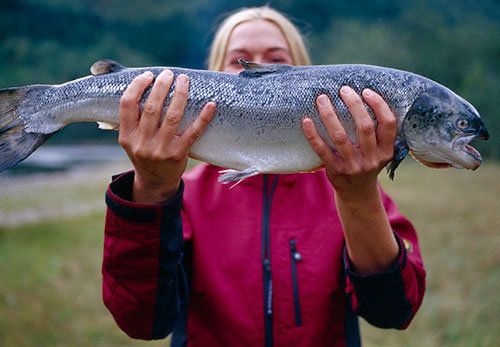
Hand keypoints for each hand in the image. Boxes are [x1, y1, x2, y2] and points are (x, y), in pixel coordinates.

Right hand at [118, 70, 215, 203]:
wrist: (155, 182)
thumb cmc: (144, 153)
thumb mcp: (131, 139)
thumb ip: (133, 118)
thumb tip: (144, 84)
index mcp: (127, 136)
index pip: (127, 105)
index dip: (137, 86)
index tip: (148, 75)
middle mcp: (142, 143)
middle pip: (152, 108)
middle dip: (161, 86)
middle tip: (169, 74)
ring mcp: (161, 150)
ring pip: (172, 116)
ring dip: (180, 95)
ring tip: (184, 81)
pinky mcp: (178, 154)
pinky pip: (193, 132)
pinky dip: (203, 117)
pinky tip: (210, 104)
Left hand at [302, 86, 396, 197]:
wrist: (357, 194)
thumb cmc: (367, 163)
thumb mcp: (379, 152)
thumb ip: (377, 132)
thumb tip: (362, 96)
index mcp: (386, 151)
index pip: (388, 124)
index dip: (379, 105)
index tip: (366, 91)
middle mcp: (371, 159)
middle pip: (364, 126)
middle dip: (354, 104)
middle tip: (343, 89)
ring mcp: (353, 166)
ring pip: (340, 136)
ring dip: (330, 115)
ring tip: (322, 99)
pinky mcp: (335, 171)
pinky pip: (322, 150)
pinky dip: (313, 135)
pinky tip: (306, 121)